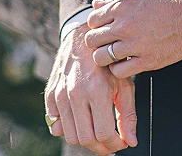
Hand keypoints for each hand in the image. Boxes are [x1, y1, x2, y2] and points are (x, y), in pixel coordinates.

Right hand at [44, 24, 136, 152]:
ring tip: (97, 133)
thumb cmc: (107, 59)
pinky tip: (82, 121)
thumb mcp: (124, 81)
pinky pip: (56, 125)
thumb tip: (131, 141)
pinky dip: (69, 129)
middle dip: (101, 147)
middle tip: (110, 143)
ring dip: (86, 140)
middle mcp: (76, 94)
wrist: (83, 37)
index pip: (104, 133)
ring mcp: (61, 95)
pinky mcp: (50, 95)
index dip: (115, 144)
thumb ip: (128, 113)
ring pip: (71, 136)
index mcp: (97, 90)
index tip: (121, 143)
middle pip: (86, 139)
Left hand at [85, 0, 181, 78]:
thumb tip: (96, 4)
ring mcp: (135, 44)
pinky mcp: (146, 61)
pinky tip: (125, 63)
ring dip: (105, 58)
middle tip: (104, 44)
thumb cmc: (167, 2)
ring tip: (113, 55)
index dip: (95, 26)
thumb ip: (116, 2)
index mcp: (123, 7)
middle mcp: (125, 25)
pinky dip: (118, 69)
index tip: (102, 29)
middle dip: (96, 43)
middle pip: (92, 40)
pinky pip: (119, 71)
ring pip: (101, 58)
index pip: (92, 20)